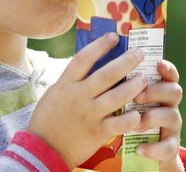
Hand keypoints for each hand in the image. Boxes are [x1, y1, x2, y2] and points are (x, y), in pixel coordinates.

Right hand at [27, 32, 147, 167]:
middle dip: (126, 61)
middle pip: (106, 74)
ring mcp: (89, 114)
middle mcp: (78, 96)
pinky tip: (139, 113)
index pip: (84, 58)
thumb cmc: (47, 120)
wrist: (41, 149)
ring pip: (117, 96)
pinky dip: (131, 118)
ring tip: (144, 79)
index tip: (114, 37)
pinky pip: (119, 123)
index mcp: (66, 84)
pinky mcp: (97, 132)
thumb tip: (88, 64)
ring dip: (133, 86)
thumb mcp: (54, 93)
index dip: (100, 45)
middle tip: (139, 53)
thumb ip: (71, 81)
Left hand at [132, 60, 183, 171]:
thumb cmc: (132, 116)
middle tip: (138, 97)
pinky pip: (168, 146)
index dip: (167, 68)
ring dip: (153, 118)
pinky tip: (139, 149)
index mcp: (160, 91)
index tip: (158, 63)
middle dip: (156, 91)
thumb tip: (108, 67)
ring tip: (136, 124)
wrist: (142, 149)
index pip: (170, 75)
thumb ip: (125, 87)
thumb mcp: (129, 101)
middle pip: (174, 91)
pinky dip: (154, 148)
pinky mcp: (170, 146)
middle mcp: (170, 105)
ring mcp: (172, 126)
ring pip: (172, 116)